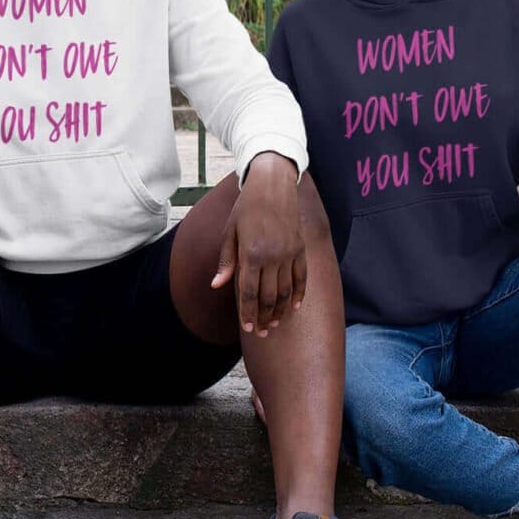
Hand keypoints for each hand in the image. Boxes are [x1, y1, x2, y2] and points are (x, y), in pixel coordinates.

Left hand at [211, 152, 305, 336]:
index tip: (248, 328)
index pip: (249, 292)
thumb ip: (226, 261)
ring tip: (275, 324)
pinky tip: (294, 307)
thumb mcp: (229, 232)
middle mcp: (272, 256)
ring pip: (286, 291)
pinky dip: (299, 294)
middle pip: (268, 297)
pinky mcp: (301, 249)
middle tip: (261, 333)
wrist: (273, 185)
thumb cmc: (246, 208)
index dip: (248, 313)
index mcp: (251, 253)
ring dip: (281, 311)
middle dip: (264, 318)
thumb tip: (216, 285)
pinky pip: (302, 277)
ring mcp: (289, 253)